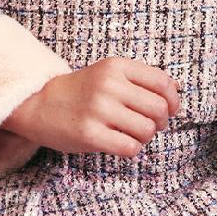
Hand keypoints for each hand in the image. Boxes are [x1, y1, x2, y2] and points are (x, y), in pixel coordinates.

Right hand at [1, 57, 181, 158]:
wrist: (39, 103)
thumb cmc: (82, 91)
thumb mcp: (109, 73)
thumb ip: (141, 79)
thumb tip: (177, 89)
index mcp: (116, 66)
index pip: (164, 83)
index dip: (173, 101)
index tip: (168, 110)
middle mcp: (108, 85)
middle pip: (159, 109)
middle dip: (160, 122)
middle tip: (148, 125)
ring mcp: (98, 110)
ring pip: (147, 130)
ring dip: (144, 137)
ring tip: (131, 134)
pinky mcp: (89, 134)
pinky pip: (130, 147)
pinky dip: (131, 149)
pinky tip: (119, 143)